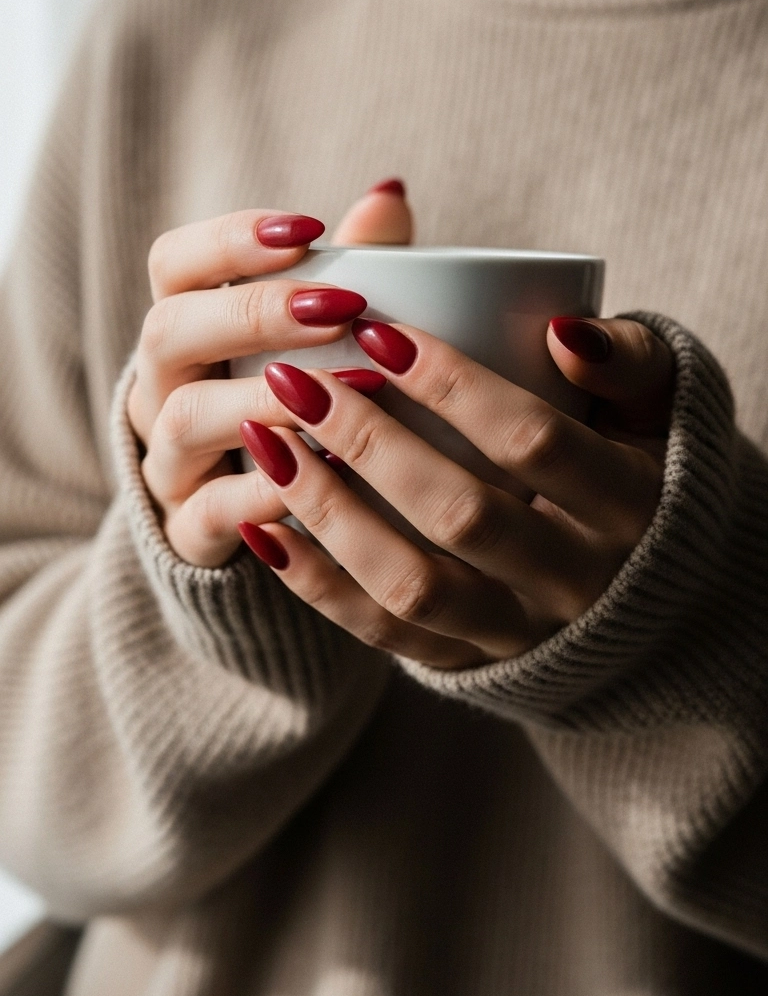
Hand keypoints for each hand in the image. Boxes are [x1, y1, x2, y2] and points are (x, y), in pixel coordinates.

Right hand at [127, 182, 411, 564]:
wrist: (266, 526)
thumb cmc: (302, 408)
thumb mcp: (321, 340)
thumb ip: (351, 271)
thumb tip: (390, 194)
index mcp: (188, 329)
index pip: (174, 263)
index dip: (230, 239)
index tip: (309, 227)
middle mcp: (162, 388)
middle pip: (168, 331)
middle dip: (253, 314)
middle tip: (341, 309)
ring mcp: (169, 462)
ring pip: (185, 420)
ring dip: (265, 400)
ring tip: (347, 391)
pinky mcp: (187, 530)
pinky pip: (209, 509)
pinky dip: (266, 491)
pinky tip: (325, 473)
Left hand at [236, 316, 674, 668]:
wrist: (651, 598)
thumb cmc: (637, 464)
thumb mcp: (657, 407)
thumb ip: (630, 358)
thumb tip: (562, 331)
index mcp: (628, 505)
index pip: (534, 442)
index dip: (454, 386)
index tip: (376, 332)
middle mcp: (575, 581)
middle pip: (461, 516)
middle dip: (370, 443)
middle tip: (296, 380)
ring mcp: (517, 632)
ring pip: (412, 586)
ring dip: (329, 512)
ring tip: (267, 442)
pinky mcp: (465, 665)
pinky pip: (381, 635)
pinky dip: (315, 583)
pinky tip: (262, 525)